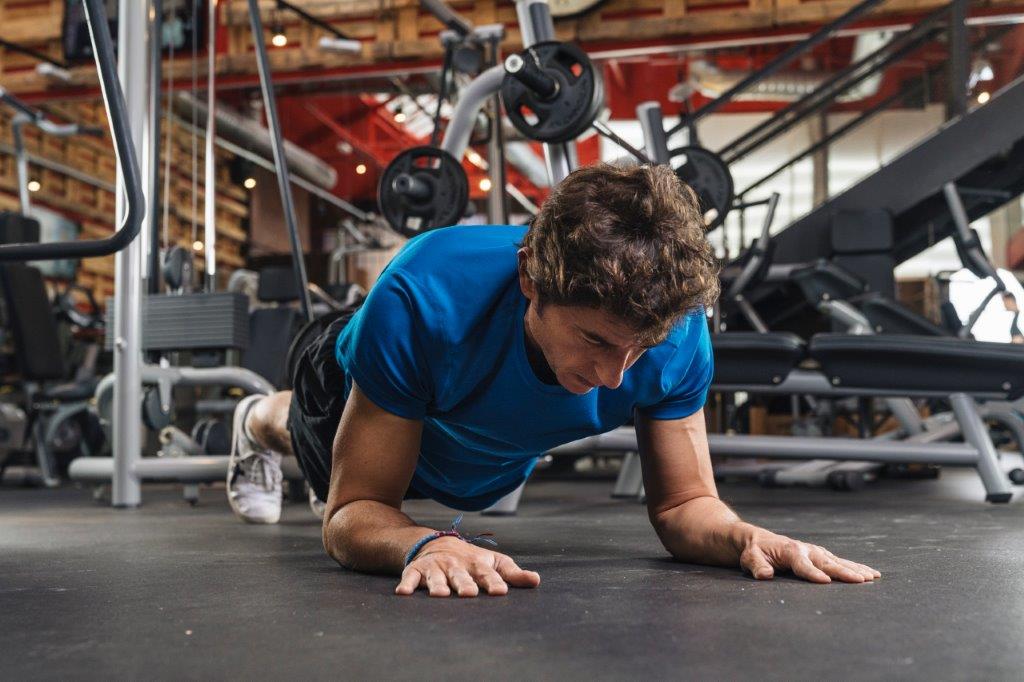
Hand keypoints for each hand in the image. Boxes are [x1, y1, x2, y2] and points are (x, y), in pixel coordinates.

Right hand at [395, 536, 540, 596]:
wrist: (437, 543)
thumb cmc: (471, 560)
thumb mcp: (493, 563)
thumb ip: (513, 574)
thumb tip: (537, 581)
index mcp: (477, 565)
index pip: (488, 574)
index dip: (494, 582)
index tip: (501, 591)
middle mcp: (456, 565)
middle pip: (461, 576)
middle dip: (464, 584)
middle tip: (468, 594)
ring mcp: (436, 567)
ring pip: (436, 577)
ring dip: (437, 585)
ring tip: (439, 595)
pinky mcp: (417, 570)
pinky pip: (410, 577)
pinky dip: (407, 584)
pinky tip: (403, 593)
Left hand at [739, 528, 879, 583]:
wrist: (758, 539)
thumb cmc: (755, 551)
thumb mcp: (750, 558)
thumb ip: (757, 566)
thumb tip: (764, 575)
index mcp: (790, 551)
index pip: (803, 564)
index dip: (813, 573)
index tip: (826, 582)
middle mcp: (806, 549)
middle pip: (827, 562)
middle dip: (844, 572)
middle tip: (862, 580)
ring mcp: (815, 552)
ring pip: (838, 561)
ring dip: (856, 568)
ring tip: (873, 577)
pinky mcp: (820, 555)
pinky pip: (840, 561)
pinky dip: (855, 567)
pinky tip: (869, 573)